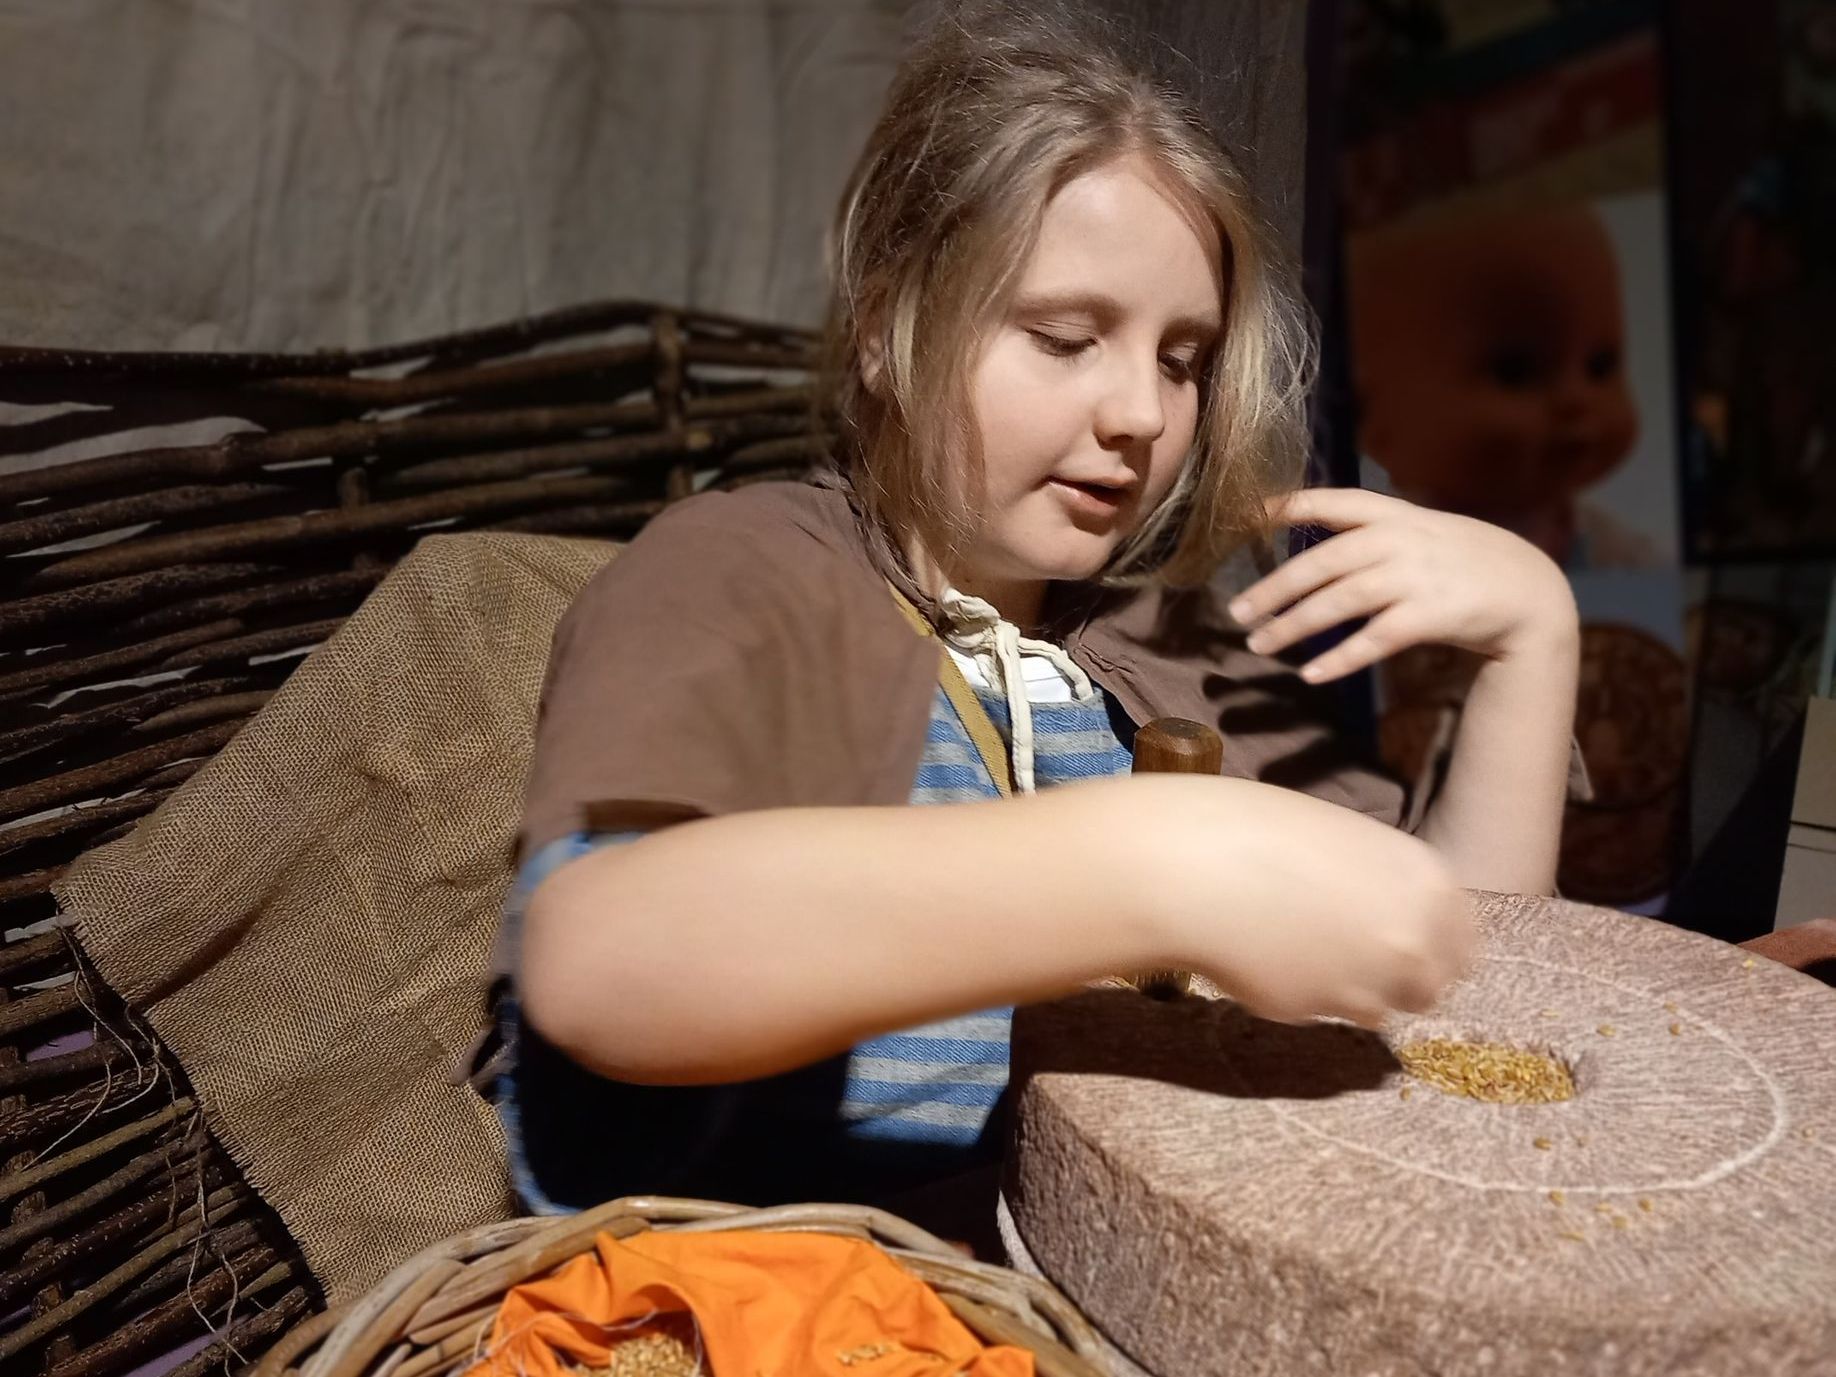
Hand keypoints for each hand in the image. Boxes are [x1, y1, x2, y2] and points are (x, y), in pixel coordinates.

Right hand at [1129, 776, 1476, 1027]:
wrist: (1196, 865)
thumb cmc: (1264, 833)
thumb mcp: (1350, 845)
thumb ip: (1387, 890)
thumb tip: (1394, 925)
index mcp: (1429, 885)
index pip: (1464, 947)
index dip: (1433, 949)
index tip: (1401, 945)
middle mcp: (1412, 941)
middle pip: (1429, 989)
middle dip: (1396, 980)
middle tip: (1348, 954)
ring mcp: (1367, 983)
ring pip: (1375, 1008)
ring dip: (1347, 989)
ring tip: (1296, 945)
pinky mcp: (1318, 1014)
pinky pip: (1321, 1011)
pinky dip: (1301, 994)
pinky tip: (1266, 956)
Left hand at [1228, 488, 1578, 683]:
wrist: (1529, 591)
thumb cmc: (1463, 562)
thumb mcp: (1420, 531)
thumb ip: (1372, 533)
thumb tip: (1311, 542)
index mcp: (1394, 515)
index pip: (1334, 501)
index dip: (1289, 505)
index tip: (1249, 513)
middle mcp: (1399, 541)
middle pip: (1322, 562)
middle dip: (1275, 588)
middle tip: (1237, 611)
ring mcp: (1414, 578)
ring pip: (1338, 602)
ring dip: (1293, 626)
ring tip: (1259, 645)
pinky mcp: (1429, 616)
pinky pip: (1373, 640)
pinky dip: (1339, 658)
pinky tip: (1311, 673)